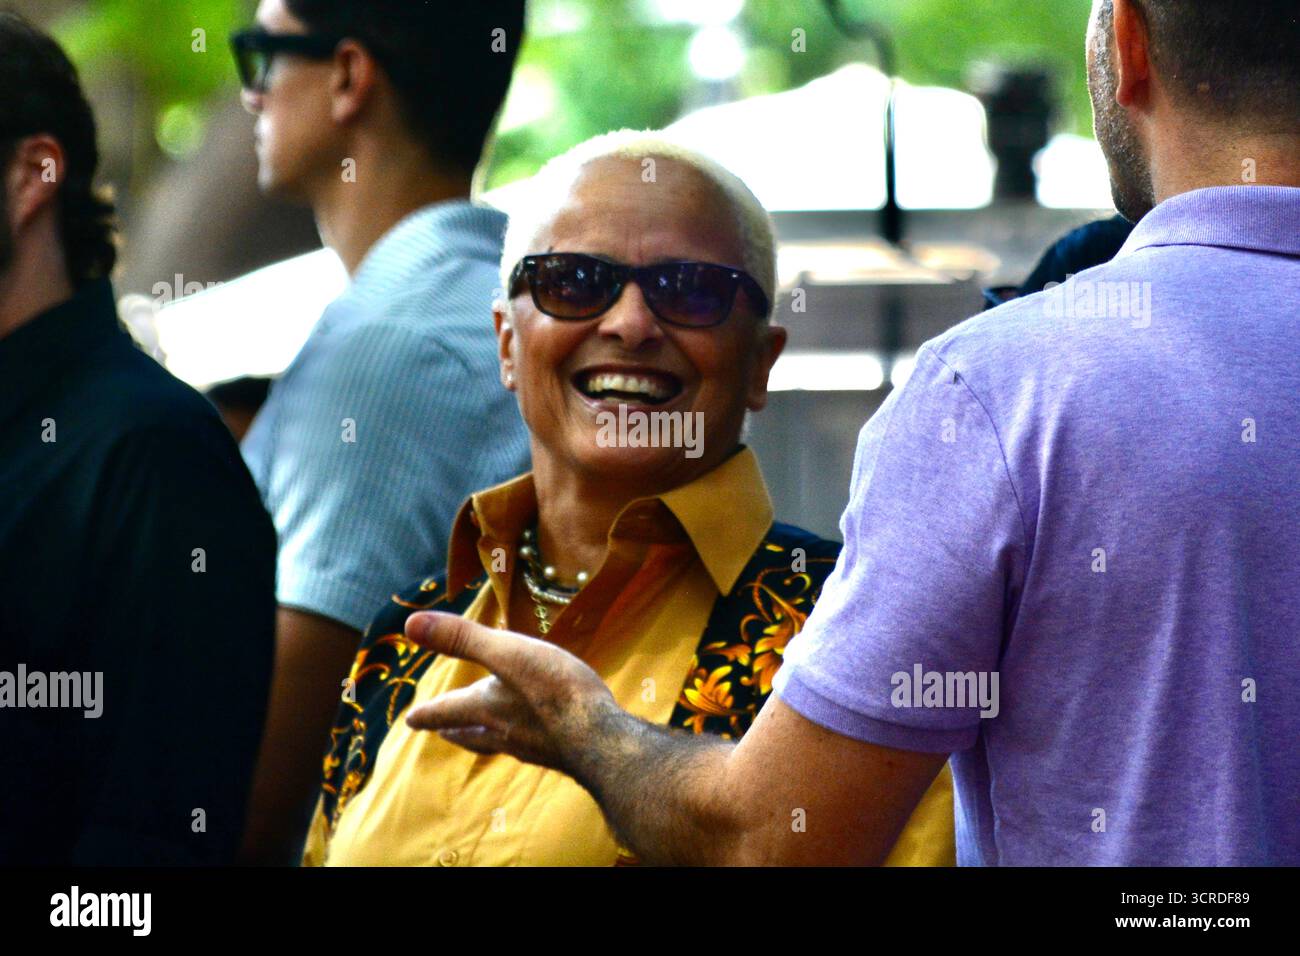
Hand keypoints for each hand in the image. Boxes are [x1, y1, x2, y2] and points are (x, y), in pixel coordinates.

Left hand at [403, 611, 617, 773]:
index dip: (427, 713)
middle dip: (454, 729)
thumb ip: (463, 639)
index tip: (410, 719)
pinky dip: (521, 740)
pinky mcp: (559, 751)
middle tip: (440, 731)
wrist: (602, 740)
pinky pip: (531, 745)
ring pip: (499, 743)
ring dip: (482, 739)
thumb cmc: (555, 692)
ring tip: (479, 737)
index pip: (447, 710)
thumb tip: (410, 625)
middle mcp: (504, 731)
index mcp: (486, 708)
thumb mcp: (508, 653)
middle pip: (470, 733)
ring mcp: (533, 745)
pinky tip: (535, 736)